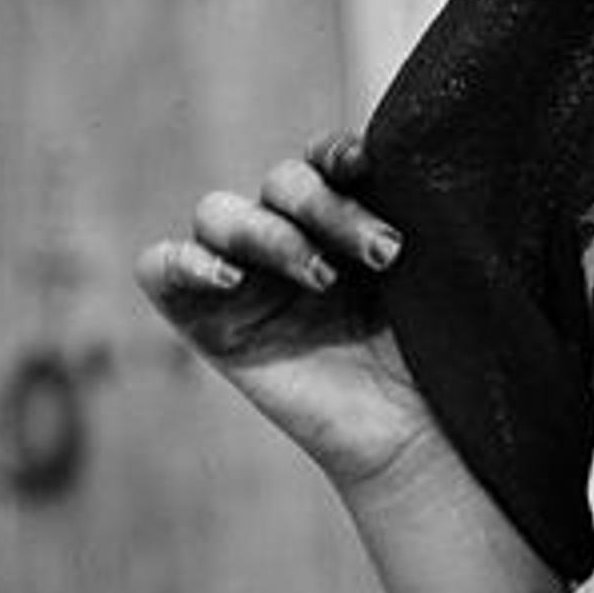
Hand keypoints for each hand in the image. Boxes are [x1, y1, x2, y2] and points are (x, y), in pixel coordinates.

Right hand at [135, 132, 441, 494]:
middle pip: (279, 184)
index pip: (322, 161)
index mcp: (342, 219)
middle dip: (326, 207)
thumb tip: (432, 158)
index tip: (367, 163)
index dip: (336, 153)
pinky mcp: (207, 322)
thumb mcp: (432, 279)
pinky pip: (161, 270)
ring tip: (323, 278)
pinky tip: (228, 278)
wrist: (415, 439)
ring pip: (220, 213)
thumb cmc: (432, 359)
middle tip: (383, 253)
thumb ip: (417, 218)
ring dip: (270, 234)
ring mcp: (244, 279)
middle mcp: (289, 239)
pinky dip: (183, 262)